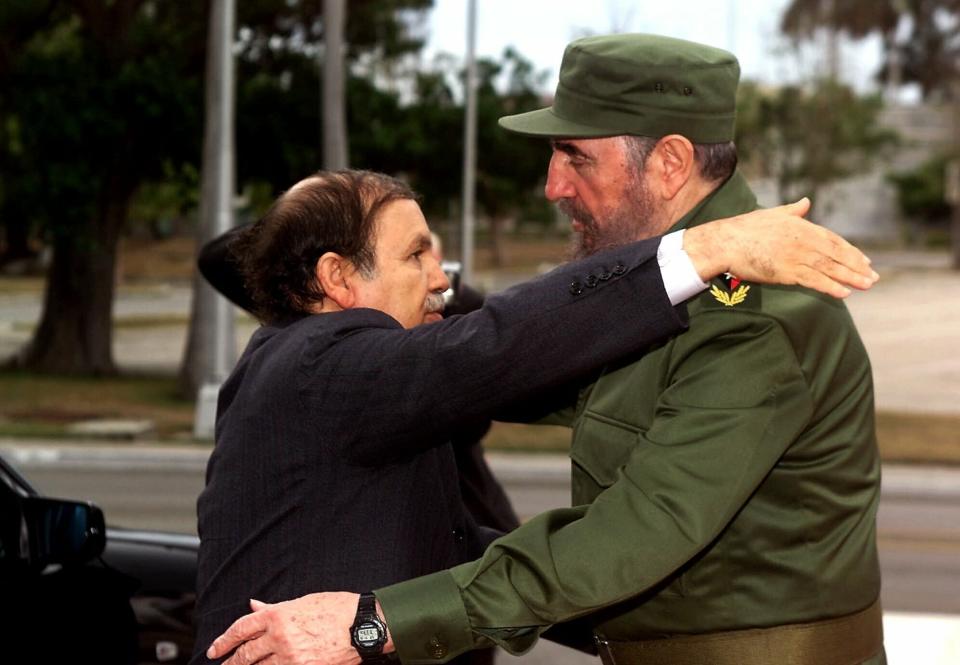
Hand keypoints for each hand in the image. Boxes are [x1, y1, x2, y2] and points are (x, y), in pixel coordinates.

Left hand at [207, 592, 392, 664]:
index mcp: (278, 615)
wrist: (363, 625)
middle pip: (245, 654)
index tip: (215, 650)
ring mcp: (291, 657)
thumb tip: (254, 606)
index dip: (224, 641)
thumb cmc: (337, 608)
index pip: (241, 629)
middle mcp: (280, 637)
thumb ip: (274, 608)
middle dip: (230, 662)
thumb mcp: (303, 602)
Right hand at [683, 198, 878, 297]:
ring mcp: (795, 257)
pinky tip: (844, 293)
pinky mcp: (786, 272)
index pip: (833, 240)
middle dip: (856, 266)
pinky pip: (813, 281)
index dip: (850, 251)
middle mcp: (803, 241)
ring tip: (866, 286)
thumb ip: (793, 211)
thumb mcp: (773, 214)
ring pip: (829, 268)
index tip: (864, 260)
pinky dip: (830, 287)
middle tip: (873, 277)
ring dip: (850, 278)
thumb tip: (806, 202)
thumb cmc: (745, 228)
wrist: (726, 242)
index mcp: (801, 227)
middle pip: (836, 255)